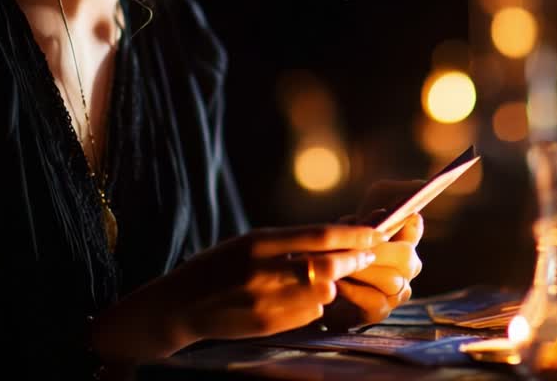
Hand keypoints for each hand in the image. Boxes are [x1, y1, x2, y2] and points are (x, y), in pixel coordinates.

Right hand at [91, 224, 382, 361]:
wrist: (180, 305)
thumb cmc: (217, 267)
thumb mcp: (247, 243)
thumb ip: (286, 242)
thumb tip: (335, 239)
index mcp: (257, 242)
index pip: (318, 236)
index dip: (353, 234)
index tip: (376, 232)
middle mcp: (262, 271)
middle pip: (327, 265)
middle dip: (354, 259)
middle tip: (367, 255)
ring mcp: (265, 301)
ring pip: (323, 291)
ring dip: (333, 283)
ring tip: (331, 277)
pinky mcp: (267, 325)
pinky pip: (309, 313)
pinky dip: (316, 304)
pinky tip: (306, 297)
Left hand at [322, 179, 426, 329]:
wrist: (315, 280)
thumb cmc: (341, 242)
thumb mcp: (358, 213)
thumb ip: (386, 197)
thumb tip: (419, 184)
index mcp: (404, 239)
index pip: (414, 226)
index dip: (408, 221)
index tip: (400, 215)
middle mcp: (407, 267)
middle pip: (407, 255)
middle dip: (379, 248)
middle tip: (357, 245)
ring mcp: (396, 291)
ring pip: (391, 280)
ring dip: (363, 269)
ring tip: (340, 264)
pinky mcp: (379, 313)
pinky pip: (375, 302)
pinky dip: (356, 291)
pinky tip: (339, 283)